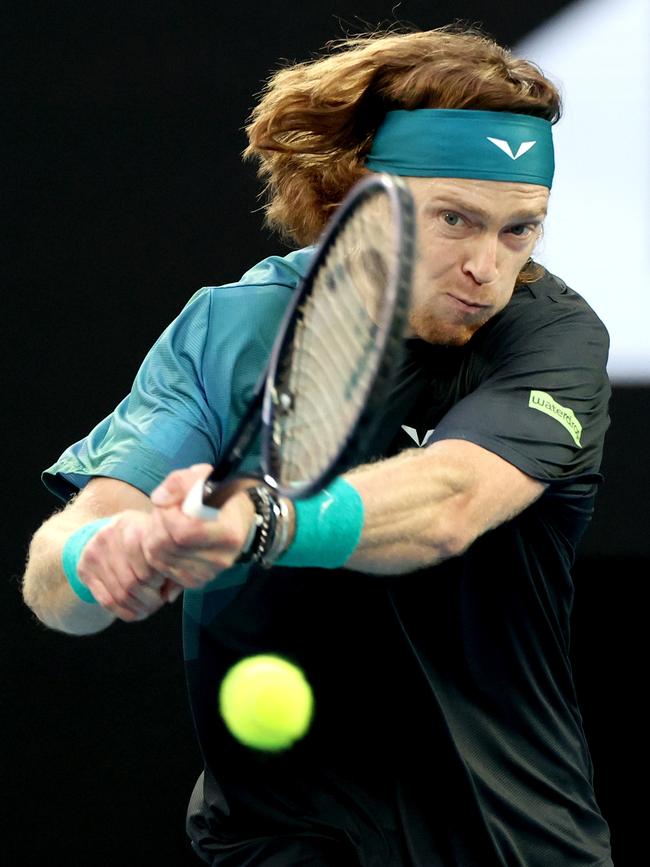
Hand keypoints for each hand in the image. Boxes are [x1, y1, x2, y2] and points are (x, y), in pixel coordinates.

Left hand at [76, 465, 254, 621]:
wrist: (236, 520)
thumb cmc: (219, 495)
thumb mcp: (204, 477)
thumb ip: (181, 482)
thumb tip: (158, 499)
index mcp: (228, 532)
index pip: (183, 531)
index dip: (167, 514)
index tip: (168, 501)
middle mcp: (221, 558)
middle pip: (168, 546)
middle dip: (157, 524)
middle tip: (163, 510)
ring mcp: (209, 573)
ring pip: (160, 558)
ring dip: (154, 537)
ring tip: (165, 523)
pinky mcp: (196, 581)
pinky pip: (162, 569)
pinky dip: (157, 552)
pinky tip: (168, 539)